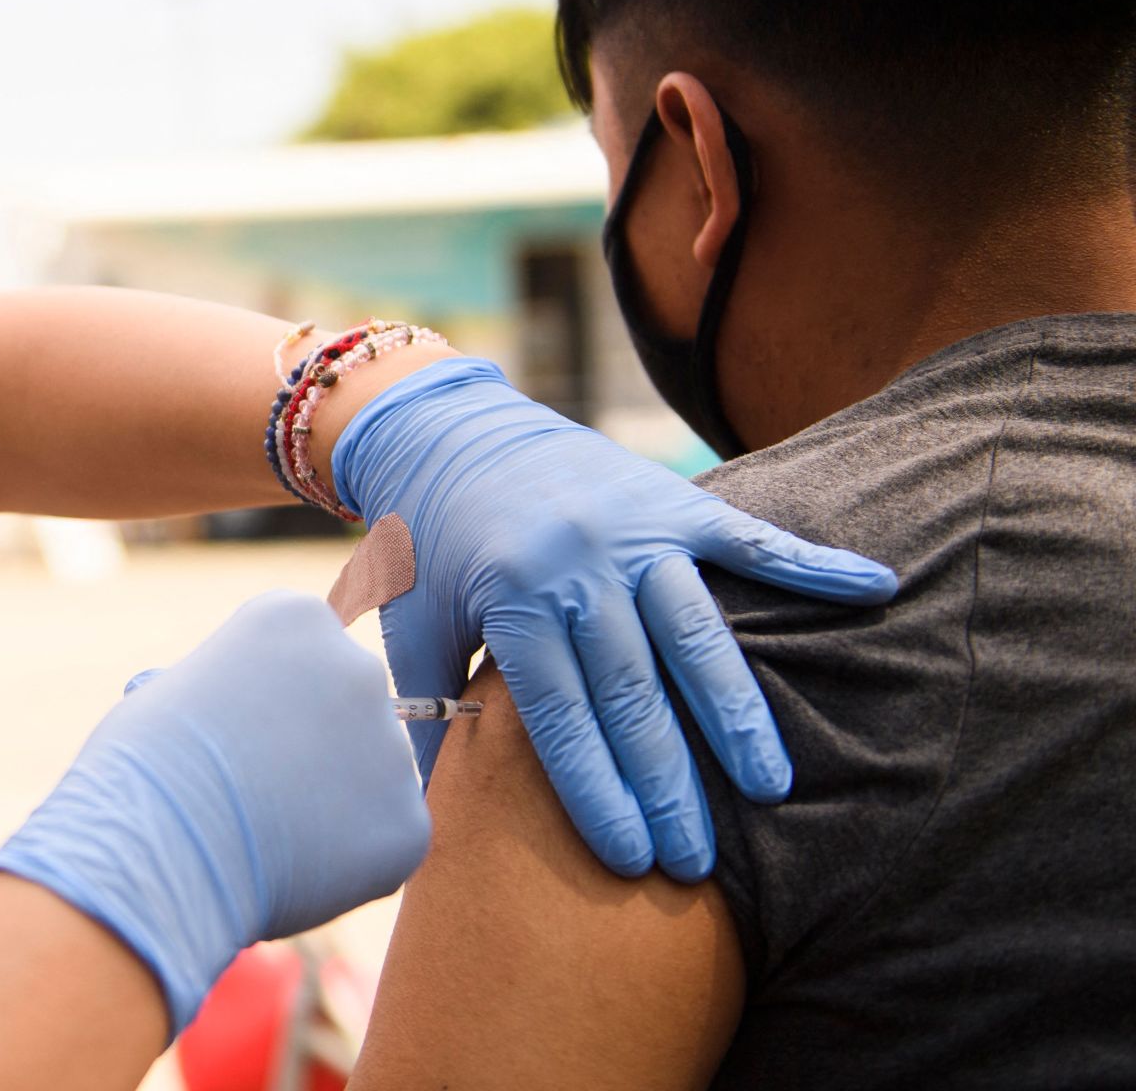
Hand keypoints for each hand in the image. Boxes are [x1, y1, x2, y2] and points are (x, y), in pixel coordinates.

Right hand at [0, 592, 427, 1033]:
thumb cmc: (140, 765)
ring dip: (330, 806)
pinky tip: (289, 869)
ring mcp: (390, 746)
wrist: (156, 843)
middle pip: (345, 709)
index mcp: (295, 616)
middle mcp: (358, 667)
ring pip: (368, 780)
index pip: (301, 656)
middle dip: (311, 748)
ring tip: (260, 839)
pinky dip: (348, 864)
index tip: (227, 734)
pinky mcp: (408, 823)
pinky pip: (384, 842)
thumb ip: (232, 694)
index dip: (263, 702)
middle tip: (253, 794)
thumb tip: (245, 724)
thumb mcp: (174, 691)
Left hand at [330, 357, 897, 880]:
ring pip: (698, 636)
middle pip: (634, 695)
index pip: (561, 719)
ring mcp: (632, 532)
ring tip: (770, 786)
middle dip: (668, 784)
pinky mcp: (672, 499)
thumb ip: (425, 706)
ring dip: (735, 715)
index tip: (632, 860)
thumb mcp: (412, 618)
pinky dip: (814, 564)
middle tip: (698, 862)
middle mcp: (577, 566)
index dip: (597, 793)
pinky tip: (875, 587)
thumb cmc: (429, 537)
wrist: (448, 425)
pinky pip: (749, 539)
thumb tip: (426, 808)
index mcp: (511, 600)